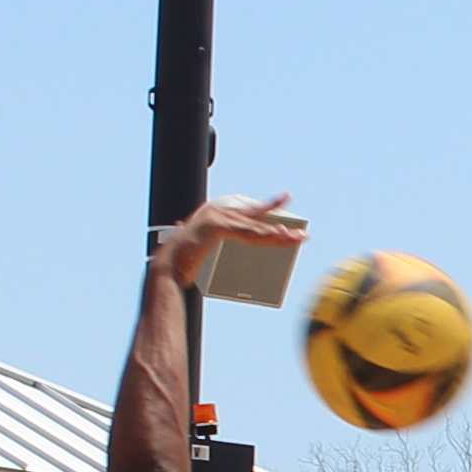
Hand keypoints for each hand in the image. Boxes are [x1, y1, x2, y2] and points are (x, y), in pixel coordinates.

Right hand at [156, 193, 306, 288]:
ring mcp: (216, 217)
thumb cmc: (186, 262)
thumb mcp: (208, 252)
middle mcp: (217, 212)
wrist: (167, 268)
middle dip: (282, 228)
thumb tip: (236, 247)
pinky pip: (245, 232)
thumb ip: (221, 245)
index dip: (270, 209)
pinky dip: (262, 235)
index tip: (286, 203)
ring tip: (296, 239)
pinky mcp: (215, 227)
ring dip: (278, 235)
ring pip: (255, 227)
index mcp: (216, 215)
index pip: (250, 213)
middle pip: (257, 220)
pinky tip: (277, 237)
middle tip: (303, 234)